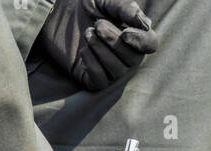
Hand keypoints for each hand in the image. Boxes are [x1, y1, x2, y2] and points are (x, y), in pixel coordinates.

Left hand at [38, 0, 157, 91]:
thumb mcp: (107, 1)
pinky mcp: (92, 79)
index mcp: (134, 34)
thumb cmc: (86, 5)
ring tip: (88, 33)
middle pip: (132, 60)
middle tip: (97, 24)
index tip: (125, 33)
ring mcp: (109, 70)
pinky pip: (101, 82)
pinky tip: (83, 50)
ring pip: (116, 72)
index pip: (150, 45)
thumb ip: (126, 8)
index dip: (141, 42)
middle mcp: (125, 56)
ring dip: (101, 50)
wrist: (59, 11)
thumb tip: (146, 25)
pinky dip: (92, 65)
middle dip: (114, 42)